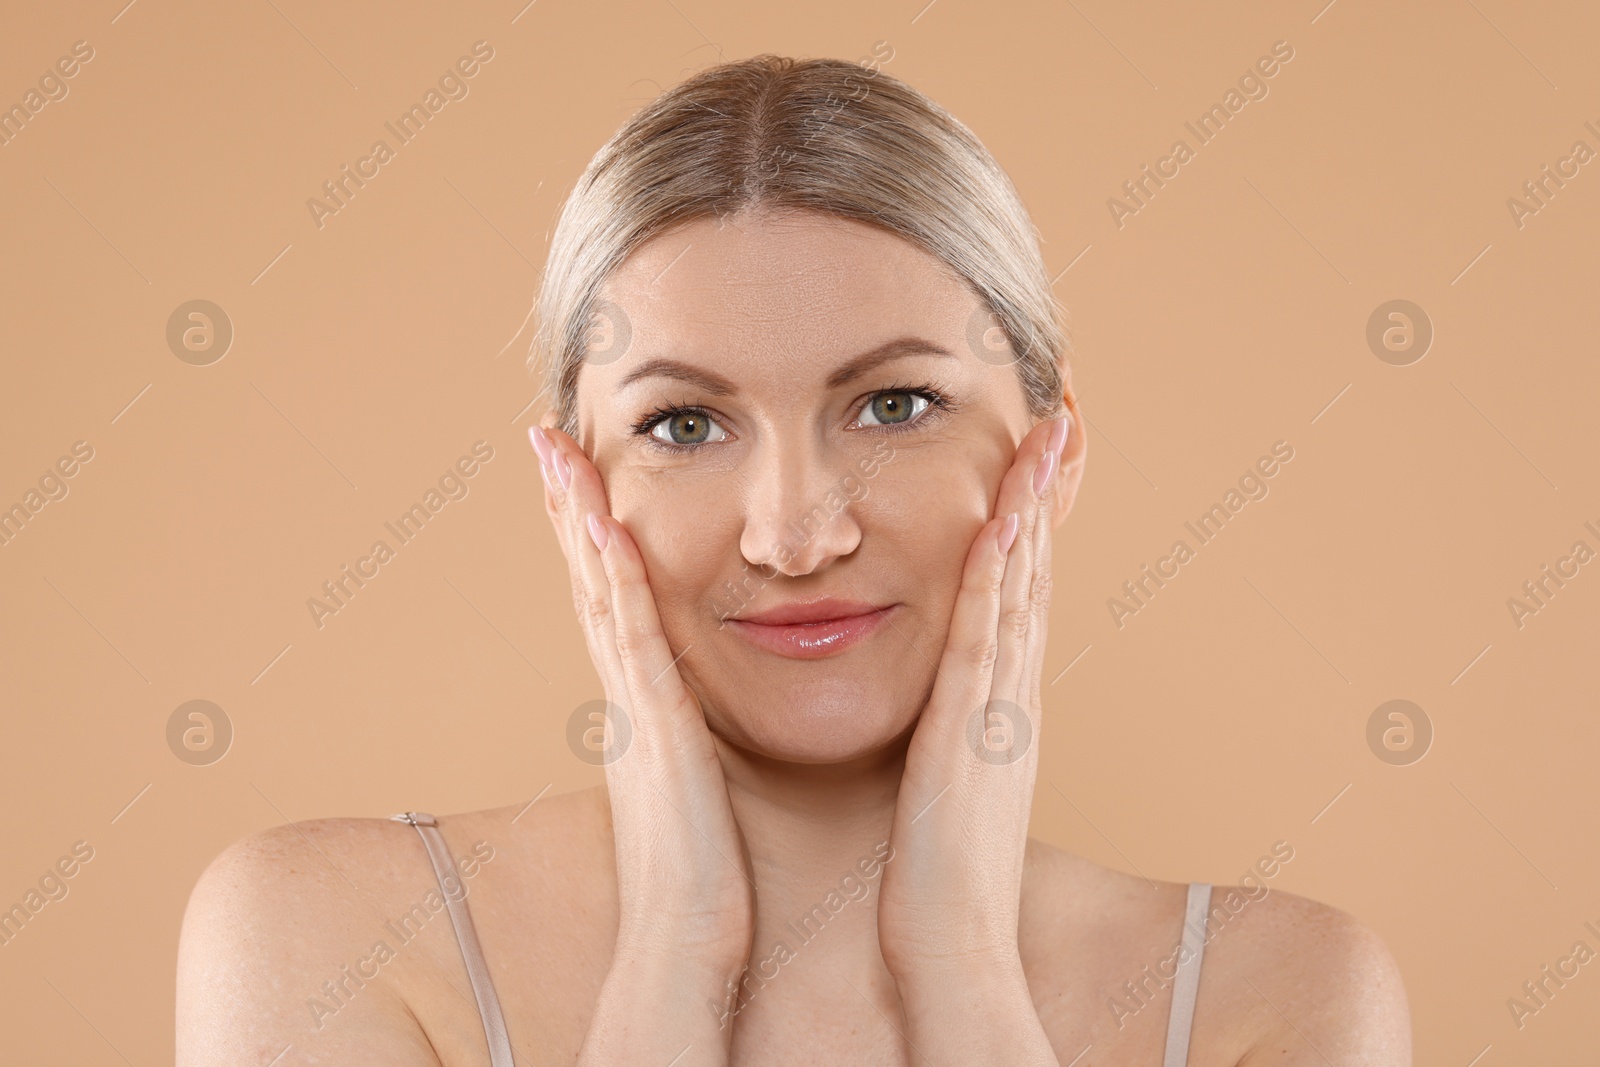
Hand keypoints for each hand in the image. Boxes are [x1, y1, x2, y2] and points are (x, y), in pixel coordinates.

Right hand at [530, 424, 754, 980]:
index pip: (611, 599)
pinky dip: (616, 580)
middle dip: (567, 503)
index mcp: (638, 705)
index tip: (578, 470)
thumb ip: (680, 739)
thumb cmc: (698, 874)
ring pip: (601, 593)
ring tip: (558, 446)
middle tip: (546, 431)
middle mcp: (624, 695)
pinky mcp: (657, 729)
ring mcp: (634, 708)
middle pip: (589, 580)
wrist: (686, 942)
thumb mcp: (688, 784)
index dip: (588, 532)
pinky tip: (607, 525)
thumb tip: (681, 716)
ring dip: (578, 517)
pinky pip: (635, 638)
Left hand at [876, 414, 1070, 981]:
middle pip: (1033, 575)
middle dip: (1047, 494)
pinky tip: (1002, 521)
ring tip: (1044, 437)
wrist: (953, 942)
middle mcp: (1013, 696)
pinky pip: (984, 635)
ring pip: (1019, 589)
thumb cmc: (940, 873)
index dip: (1031, 526)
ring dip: (1033, 510)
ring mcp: (999, 709)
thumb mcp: (955, 783)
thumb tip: (950, 711)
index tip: (1037, 463)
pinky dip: (996, 576)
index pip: (1020, 596)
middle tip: (1062, 422)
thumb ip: (956, 736)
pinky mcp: (971, 729)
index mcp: (1004, 707)